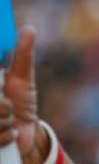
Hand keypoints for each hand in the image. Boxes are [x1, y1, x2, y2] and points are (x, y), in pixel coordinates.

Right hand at [0, 26, 37, 155]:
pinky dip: (8, 134)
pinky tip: (7, 133)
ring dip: (8, 120)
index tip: (4, 84)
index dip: (0, 87)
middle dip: (3, 104)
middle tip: (8, 105)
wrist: (24, 133)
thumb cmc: (21, 103)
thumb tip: (30, 29)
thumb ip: (23, 55)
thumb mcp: (23, 78)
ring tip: (8, 120)